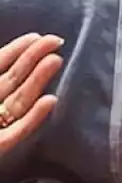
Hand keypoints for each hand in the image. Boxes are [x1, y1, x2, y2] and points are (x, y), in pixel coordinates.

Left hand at [0, 34, 61, 153]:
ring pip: (20, 101)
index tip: (37, 36)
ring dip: (38, 81)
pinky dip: (33, 118)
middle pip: (14, 81)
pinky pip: (18, 131)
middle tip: (55, 42)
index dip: (16, 50)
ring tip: (55, 61)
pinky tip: (50, 101)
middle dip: (34, 60)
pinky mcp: (0, 147)